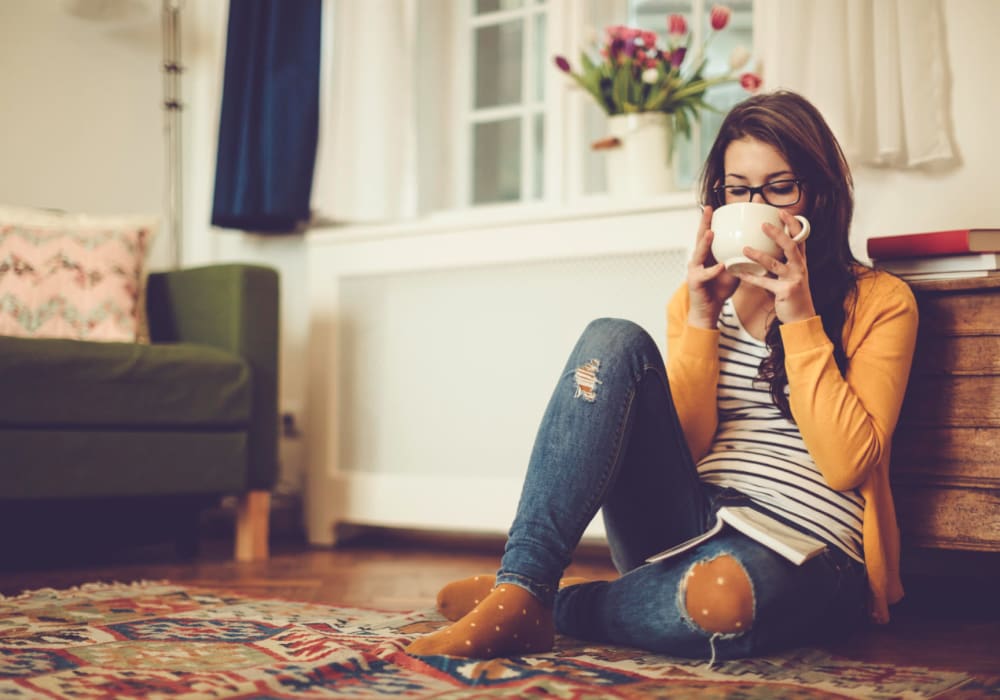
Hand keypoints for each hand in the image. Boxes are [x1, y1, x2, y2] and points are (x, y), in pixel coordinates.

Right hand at [686, 205, 739, 328]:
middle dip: (704, 223)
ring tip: (712, 233)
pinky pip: (705, 275)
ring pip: (699, 253)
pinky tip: (721, 266)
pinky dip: (713, 270)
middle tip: (708, 209)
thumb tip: (760, 245)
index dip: (712, 220)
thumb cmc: (719, 288)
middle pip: (700, 237)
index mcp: (707, 254)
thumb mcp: (733, 268)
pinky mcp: (695, 282)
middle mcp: (698, 259)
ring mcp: (695, 269)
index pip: (709, 233)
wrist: (709, 310)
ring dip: (705, 243)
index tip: (717, 206)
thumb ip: (740, 257)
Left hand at [734, 209, 815, 323]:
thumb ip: (781, 260)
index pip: (799, 238)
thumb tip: (767, 245)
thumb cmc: (792, 293)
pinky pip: (765, 283)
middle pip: (791, 246)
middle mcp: (799, 267)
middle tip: (763, 224)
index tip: (782, 211)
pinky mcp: (785, 291)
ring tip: (745, 249)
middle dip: (778, 234)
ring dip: (759, 255)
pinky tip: (739, 273)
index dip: (792, 224)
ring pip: (776, 264)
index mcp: (800, 260)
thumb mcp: (790, 273)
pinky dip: (751, 278)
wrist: (801, 317)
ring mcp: (793, 279)